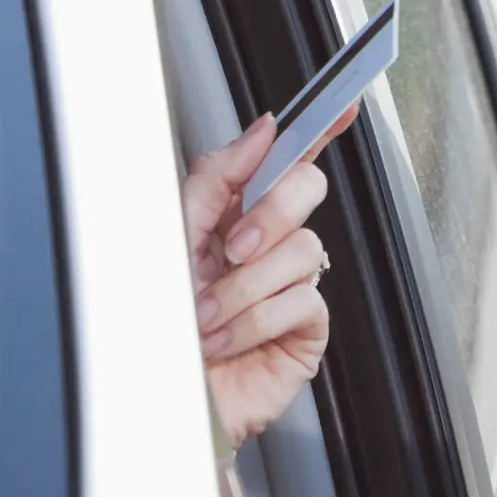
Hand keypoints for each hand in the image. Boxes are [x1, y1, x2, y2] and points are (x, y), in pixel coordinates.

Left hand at [185, 113, 338, 451]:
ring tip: (206, 317)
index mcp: (233, 212)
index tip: (343, 99)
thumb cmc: (155, 324)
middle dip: (268, 214)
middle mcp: (266, 243)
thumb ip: (217, 178)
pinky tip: (227, 340)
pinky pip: (303, 299)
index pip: (285, 159)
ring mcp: (289, 284)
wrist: (154, 397)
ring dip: (244, 287)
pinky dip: (256, 320)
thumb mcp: (174, 236)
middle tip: (229, 250)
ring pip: (302, 250)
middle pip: (306, 189)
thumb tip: (263, 130)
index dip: (320, 126)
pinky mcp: (304, 329)